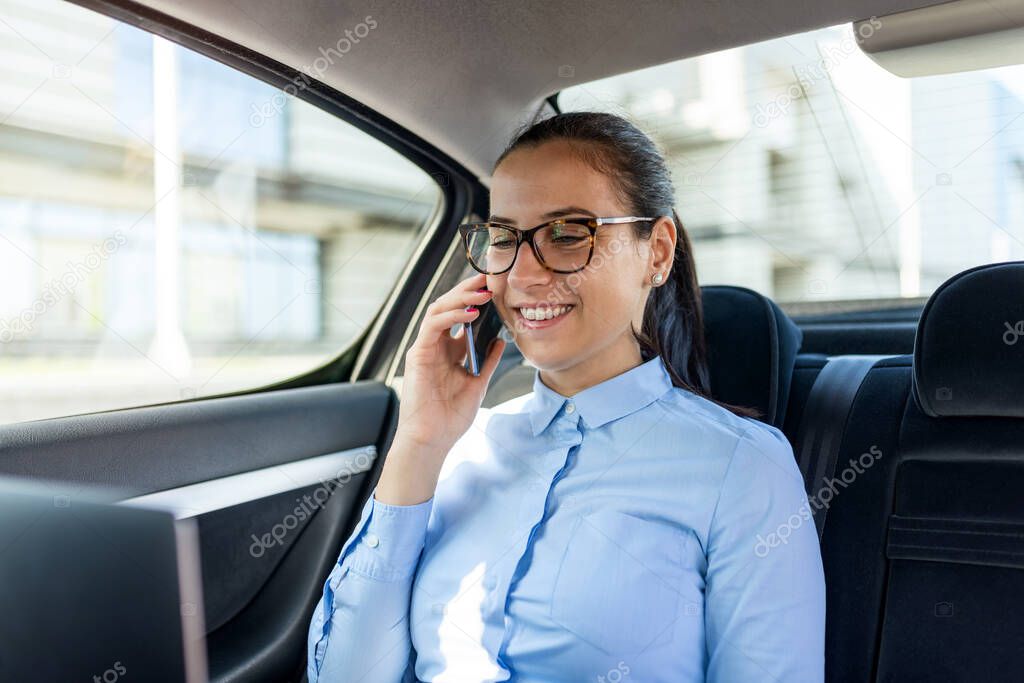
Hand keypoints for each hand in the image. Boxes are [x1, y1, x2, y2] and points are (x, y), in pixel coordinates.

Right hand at [394, 272, 505, 459]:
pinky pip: (433, 326)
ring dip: (461, 298)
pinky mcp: (418, 355)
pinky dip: (452, 316)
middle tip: (488, 279)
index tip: (494, 288)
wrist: (433, 440)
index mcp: (448, 352)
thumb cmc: (450, 418)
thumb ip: (487, 362)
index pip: (459, 317)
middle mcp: (435, 347)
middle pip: (448, 307)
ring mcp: (425, 349)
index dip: (474, 300)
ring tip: (484, 292)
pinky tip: (472, 313)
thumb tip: (501, 340)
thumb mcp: (478, 384)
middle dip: (467, 290)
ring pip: (439, 310)